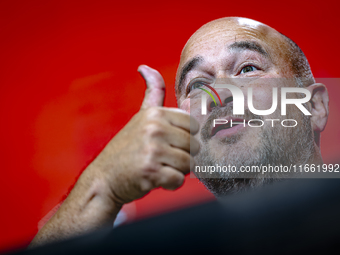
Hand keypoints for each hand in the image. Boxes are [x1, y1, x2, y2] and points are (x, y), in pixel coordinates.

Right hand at [89, 65, 199, 204]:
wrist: (104, 178)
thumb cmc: (127, 148)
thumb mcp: (140, 116)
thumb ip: (152, 93)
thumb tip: (145, 67)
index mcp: (156, 114)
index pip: (194, 126)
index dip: (184, 138)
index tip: (168, 142)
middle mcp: (155, 128)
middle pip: (193, 146)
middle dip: (182, 156)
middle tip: (162, 158)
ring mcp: (153, 150)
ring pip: (189, 164)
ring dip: (177, 170)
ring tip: (159, 167)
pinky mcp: (151, 172)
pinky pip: (179, 180)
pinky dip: (171, 184)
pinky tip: (156, 179)